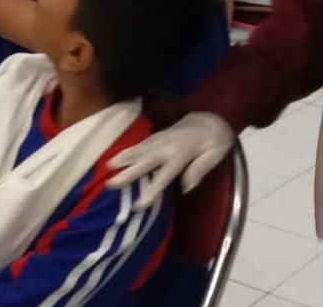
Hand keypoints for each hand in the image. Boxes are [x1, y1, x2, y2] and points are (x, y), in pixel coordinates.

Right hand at [107, 112, 235, 208]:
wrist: (211, 117)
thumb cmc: (215, 140)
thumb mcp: (215, 154)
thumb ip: (200, 169)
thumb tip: (186, 187)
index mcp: (182, 153)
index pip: (164, 175)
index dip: (152, 189)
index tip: (139, 204)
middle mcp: (168, 145)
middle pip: (145, 161)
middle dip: (128, 173)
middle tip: (111, 183)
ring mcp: (162, 138)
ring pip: (140, 149)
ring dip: (123, 158)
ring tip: (107, 166)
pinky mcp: (160, 135)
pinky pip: (142, 143)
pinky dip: (129, 149)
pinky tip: (119, 155)